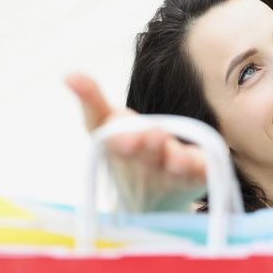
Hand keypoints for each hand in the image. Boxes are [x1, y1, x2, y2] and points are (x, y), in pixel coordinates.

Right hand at [66, 73, 207, 211]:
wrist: (151, 198)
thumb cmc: (127, 150)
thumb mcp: (105, 125)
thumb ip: (92, 100)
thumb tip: (68, 75)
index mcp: (118, 149)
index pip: (112, 141)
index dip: (118, 135)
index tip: (121, 128)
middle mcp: (142, 165)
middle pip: (145, 154)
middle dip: (148, 145)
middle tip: (153, 134)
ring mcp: (170, 174)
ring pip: (174, 168)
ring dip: (177, 161)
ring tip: (180, 158)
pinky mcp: (195, 178)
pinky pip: (202, 175)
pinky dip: (203, 170)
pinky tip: (203, 164)